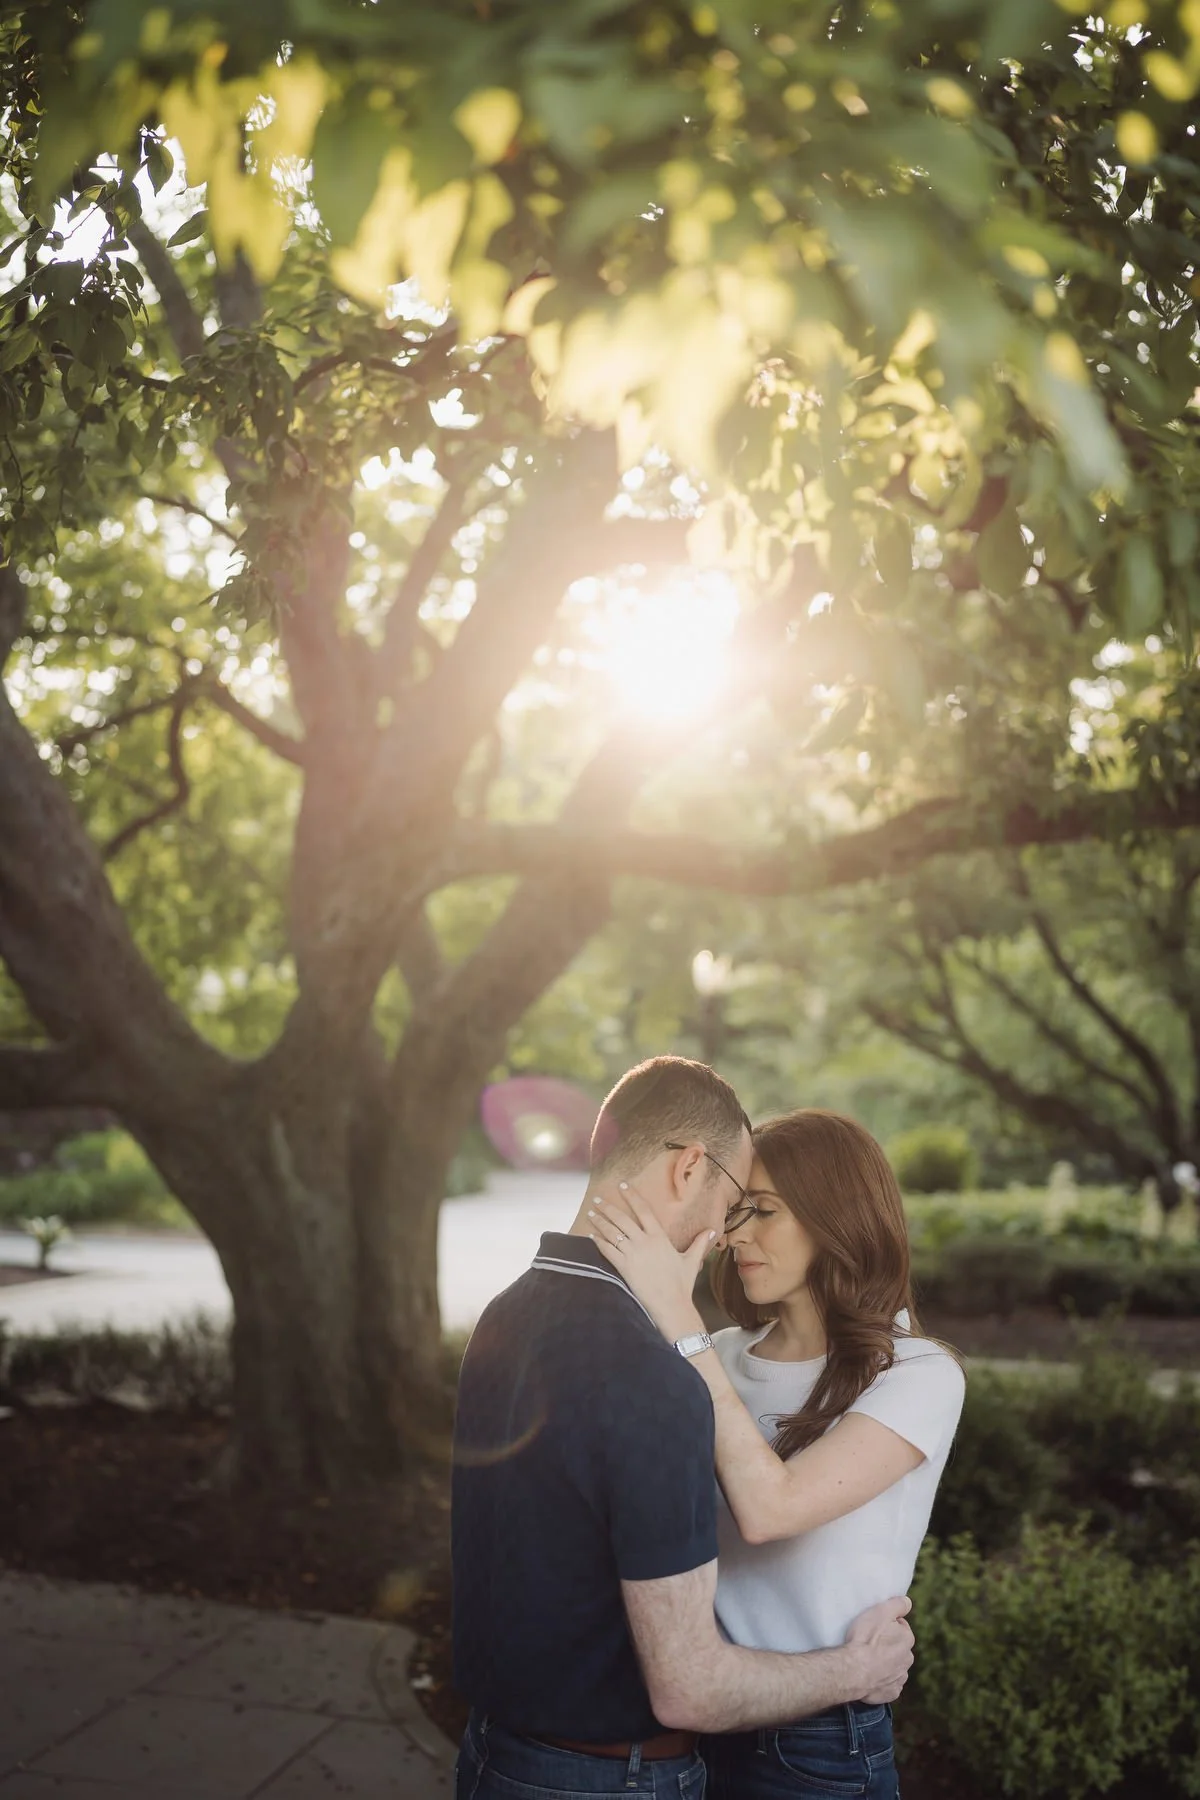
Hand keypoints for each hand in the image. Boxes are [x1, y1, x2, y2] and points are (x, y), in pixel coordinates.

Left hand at [588, 1182, 713, 1342]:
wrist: (671, 1305)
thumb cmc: (681, 1283)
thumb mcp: (692, 1260)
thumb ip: (700, 1243)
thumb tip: (713, 1230)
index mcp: (659, 1237)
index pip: (644, 1211)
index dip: (632, 1197)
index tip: (622, 1186)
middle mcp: (644, 1242)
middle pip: (622, 1219)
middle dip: (608, 1207)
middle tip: (598, 1198)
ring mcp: (632, 1254)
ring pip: (612, 1233)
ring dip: (600, 1222)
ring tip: (591, 1213)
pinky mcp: (624, 1267)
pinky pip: (607, 1250)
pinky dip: (598, 1242)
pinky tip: (592, 1236)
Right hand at [844, 1596, 913, 1703]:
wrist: (852, 1670)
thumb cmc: (864, 1639)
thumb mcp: (880, 1612)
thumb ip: (898, 1604)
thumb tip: (908, 1602)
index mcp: (907, 1639)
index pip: (900, 1626)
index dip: (886, 1625)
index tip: (874, 1627)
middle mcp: (907, 1659)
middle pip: (898, 1647)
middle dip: (888, 1645)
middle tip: (869, 1642)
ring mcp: (899, 1678)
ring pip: (895, 1666)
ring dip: (885, 1663)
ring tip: (867, 1660)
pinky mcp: (891, 1693)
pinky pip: (888, 1684)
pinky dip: (882, 1680)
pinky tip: (870, 1675)